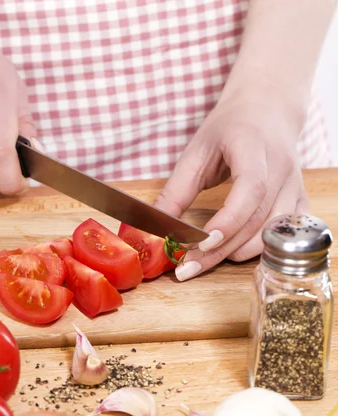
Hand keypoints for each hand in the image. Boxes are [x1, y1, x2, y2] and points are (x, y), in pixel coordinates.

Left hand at [155, 91, 308, 280]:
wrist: (267, 109)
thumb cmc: (229, 128)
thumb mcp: (196, 152)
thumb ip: (176, 191)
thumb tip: (154, 228)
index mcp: (254, 146)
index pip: (251, 189)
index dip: (228, 221)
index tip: (200, 243)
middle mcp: (282, 167)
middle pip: (257, 219)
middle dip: (221, 249)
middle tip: (187, 267)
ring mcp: (295, 185)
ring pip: (273, 233)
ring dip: (238, 253)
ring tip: (205, 260)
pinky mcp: (300, 200)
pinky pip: (285, 235)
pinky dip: (262, 250)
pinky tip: (236, 253)